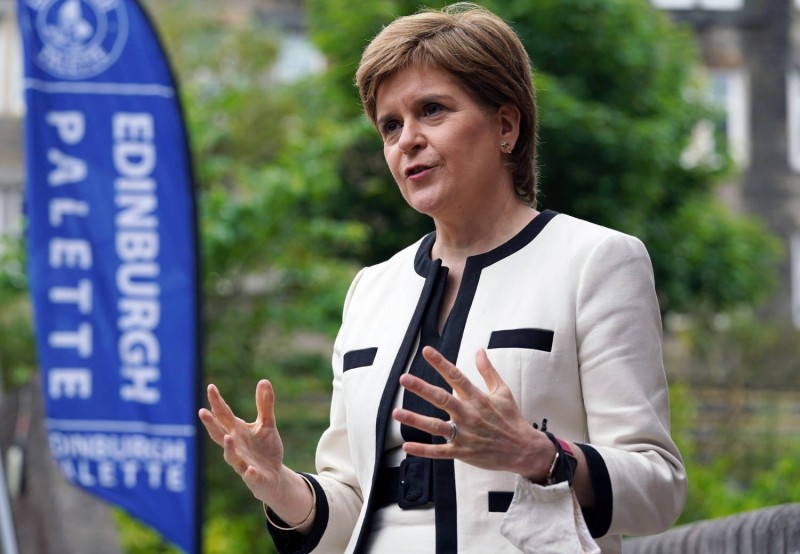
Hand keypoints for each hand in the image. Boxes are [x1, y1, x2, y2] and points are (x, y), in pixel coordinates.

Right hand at [198, 380, 287, 503]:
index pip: (224, 415)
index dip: (217, 402)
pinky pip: (249, 476)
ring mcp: (243, 462)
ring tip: (228, 437)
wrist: (274, 476)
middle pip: (219, 435)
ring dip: (229, 448)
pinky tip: (250, 469)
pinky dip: (248, 473)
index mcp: (238, 431)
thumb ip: (264, 404)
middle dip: (211, 424)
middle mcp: (236, 446)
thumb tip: (263, 380)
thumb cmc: (266, 449)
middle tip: (202, 411)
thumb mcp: (267, 424)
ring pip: (231, 457)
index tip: (211, 387)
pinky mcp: (254, 477)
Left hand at [392, 346, 555, 480]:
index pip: (456, 376)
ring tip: (396, 412)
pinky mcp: (463, 452)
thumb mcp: (502, 391)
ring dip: (415, 420)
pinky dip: (423, 450)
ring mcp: (465, 434)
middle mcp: (469, 414)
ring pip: (435, 426)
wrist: (524, 450)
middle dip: (421, 388)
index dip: (440, 363)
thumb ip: (488, 371)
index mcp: (478, 398)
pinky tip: (407, 446)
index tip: (426, 351)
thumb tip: (479, 350)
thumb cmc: (511, 418)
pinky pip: (440, 452)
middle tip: (404, 378)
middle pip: (442, 399)